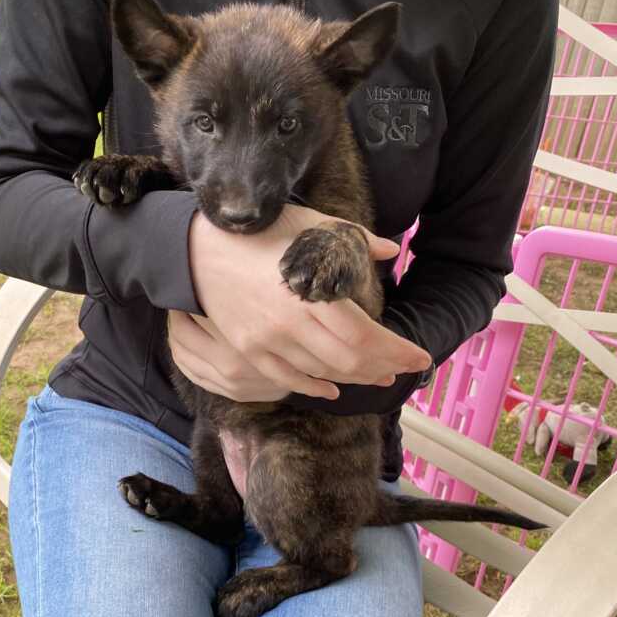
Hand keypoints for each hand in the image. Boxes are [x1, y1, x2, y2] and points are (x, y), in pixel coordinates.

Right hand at [186, 203, 431, 397]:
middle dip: (382, 368)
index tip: (420, 358)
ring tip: (376, 376)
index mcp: (311, 291)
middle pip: (348, 361)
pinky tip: (334, 389)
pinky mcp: (248, 350)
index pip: (365, 337)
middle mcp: (290, 323)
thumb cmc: (259, 233)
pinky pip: (289, 380)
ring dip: (354, 378)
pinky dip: (315, 388)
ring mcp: (267, 341)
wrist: (197, 250)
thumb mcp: (311, 226)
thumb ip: (353, 240)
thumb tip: (390, 252)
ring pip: (322, 373)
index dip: (396, 352)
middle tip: (401, 369)